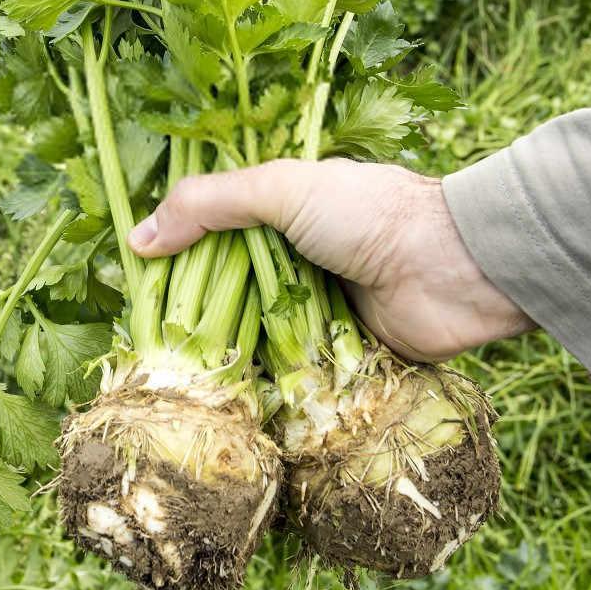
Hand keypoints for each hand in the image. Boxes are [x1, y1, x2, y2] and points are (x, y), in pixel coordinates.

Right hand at [128, 158, 535, 362]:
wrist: (457, 270)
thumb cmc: (372, 214)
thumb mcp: (282, 190)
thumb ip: (209, 206)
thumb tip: (137, 240)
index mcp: (284, 211)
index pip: (213, 231)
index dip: (176, 254)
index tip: (133, 280)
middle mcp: (297, 258)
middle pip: (227, 288)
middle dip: (194, 312)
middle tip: (148, 340)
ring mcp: (318, 308)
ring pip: (254, 335)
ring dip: (227, 353)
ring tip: (178, 377)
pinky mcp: (340, 356)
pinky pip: (290, 374)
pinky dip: (265, 384)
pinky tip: (227, 400)